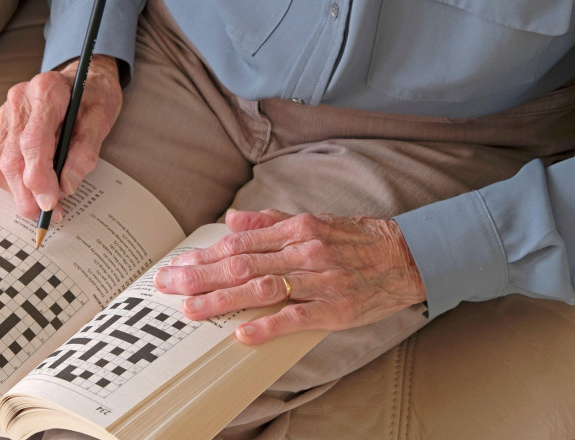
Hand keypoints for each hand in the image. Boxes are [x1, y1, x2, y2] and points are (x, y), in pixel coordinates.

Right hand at [0, 55, 122, 219]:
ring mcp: (6, 115)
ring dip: (19, 194)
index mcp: (45, 92)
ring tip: (45, 207)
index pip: (32, 143)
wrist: (83, 76)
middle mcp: (19, 101)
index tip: (52, 203)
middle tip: (50, 215)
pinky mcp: (3, 129)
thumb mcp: (102, 117)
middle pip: (11, 159)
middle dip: (28, 195)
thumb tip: (68, 184)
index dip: (39, 178)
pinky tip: (34, 189)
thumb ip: (86, 150)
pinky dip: (14, 183)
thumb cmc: (93, 95)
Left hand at [153, 210, 425, 344]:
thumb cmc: (357, 240)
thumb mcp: (313, 220)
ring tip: (190, 309)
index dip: (204, 256)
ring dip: (222, 299)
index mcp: (295, 230)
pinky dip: (268, 324)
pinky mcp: (336, 308)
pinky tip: (242, 332)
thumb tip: (231, 221)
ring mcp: (319, 280)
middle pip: (241, 264)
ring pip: (262, 288)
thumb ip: (269, 221)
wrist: (407, 255)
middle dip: (199, 276)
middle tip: (167, 286)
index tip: (177, 265)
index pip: (239, 244)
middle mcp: (303, 251)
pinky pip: (298, 316)